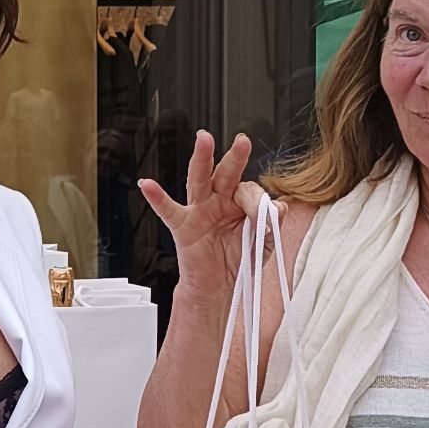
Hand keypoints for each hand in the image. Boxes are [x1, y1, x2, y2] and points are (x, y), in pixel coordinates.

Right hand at [137, 130, 258, 296]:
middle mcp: (218, 201)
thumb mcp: (263, 243)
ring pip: (199, 179)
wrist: (218, 288)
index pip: (248, 189)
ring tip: (204, 140)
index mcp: (238, 202)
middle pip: (226, 173)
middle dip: (235, 156)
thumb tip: (281, 206)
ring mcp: (199, 211)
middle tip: (242, 141)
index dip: (255, 200)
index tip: (261, 215)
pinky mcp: (183, 226)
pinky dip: (157, 198)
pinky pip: (168, 210)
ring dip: (202, 158)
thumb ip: (271, 224)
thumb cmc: (238, 262)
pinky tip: (147, 185)